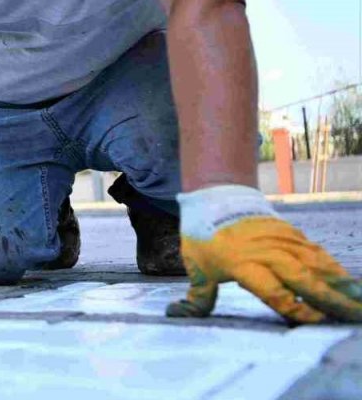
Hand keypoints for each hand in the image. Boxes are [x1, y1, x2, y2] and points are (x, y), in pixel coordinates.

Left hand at [166, 185, 361, 324]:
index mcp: (243, 264)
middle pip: (303, 278)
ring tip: (359, 303)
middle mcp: (267, 252)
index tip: (316, 321)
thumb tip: (175, 314)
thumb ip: (197, 296)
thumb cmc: (204, 236)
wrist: (217, 197)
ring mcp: (283, 241)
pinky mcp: (293, 235)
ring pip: (317, 265)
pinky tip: (352, 284)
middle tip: (353, 316)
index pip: (273, 290)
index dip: (295, 306)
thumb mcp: (196, 265)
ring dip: (340, 284)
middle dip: (330, 299)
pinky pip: (318, 254)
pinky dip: (336, 269)